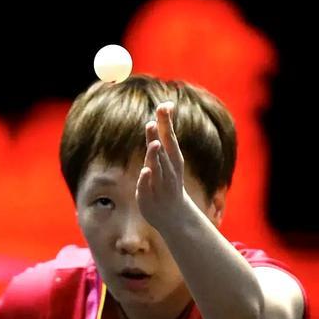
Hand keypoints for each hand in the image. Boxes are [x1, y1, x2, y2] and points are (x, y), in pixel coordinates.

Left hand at [136, 102, 187, 233]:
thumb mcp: (167, 155)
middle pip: (163, 151)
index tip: (165, 105)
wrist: (173, 214)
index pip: (169, 137)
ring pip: (157, 168)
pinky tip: (145, 171)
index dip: (167, 122)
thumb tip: (166, 104)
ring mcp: (160, 184)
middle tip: (152, 123)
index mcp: (173, 159)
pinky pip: (147, 187)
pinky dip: (147, 179)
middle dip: (158, 137)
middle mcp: (169, 170)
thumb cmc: (167, 179)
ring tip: (153, 144)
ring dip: (155, 156)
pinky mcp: (149, 197)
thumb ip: (164, 132)